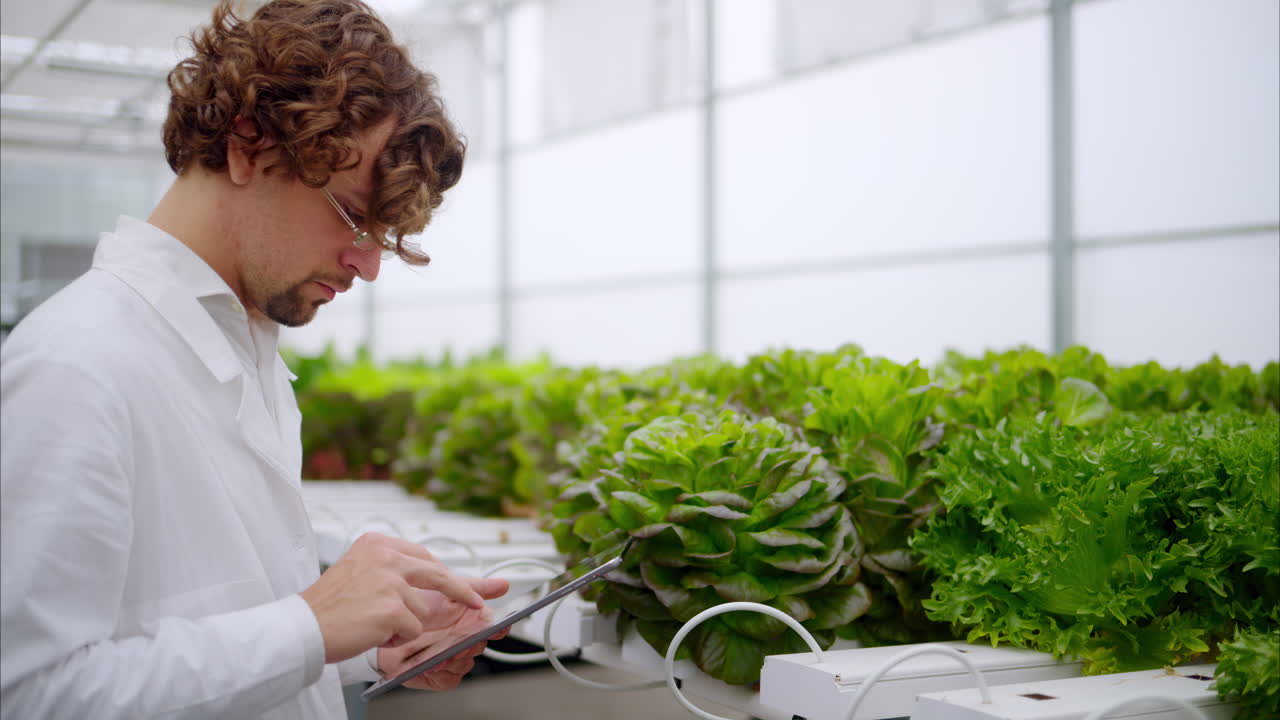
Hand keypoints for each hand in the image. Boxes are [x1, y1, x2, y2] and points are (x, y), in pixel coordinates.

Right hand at [300, 532, 488, 663]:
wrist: (303, 627)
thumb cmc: (329, 605)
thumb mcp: (360, 570)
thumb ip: (392, 569)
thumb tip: (433, 574)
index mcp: (377, 543)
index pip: (424, 556)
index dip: (442, 574)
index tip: (459, 584)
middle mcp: (386, 556)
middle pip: (438, 574)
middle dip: (461, 591)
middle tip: (476, 602)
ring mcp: (390, 581)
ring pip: (423, 608)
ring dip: (406, 623)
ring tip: (373, 624)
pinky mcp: (392, 607)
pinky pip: (413, 628)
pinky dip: (398, 636)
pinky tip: (373, 633)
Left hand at [378, 578, 509, 690]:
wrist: (388, 627)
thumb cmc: (416, 607)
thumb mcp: (446, 589)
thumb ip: (475, 588)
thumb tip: (503, 584)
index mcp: (470, 621)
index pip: (495, 628)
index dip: (498, 629)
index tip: (497, 628)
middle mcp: (463, 640)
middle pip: (480, 647)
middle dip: (471, 643)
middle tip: (463, 638)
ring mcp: (452, 659)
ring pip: (466, 664)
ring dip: (456, 658)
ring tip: (443, 650)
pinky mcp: (440, 676)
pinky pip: (451, 678)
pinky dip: (443, 672)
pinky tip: (434, 663)